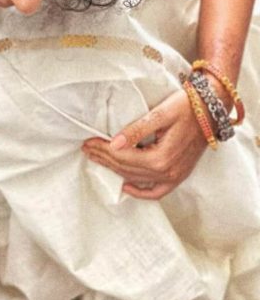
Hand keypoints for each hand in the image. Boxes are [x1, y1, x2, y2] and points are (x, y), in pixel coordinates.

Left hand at [81, 89, 207, 199]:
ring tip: (99, 159)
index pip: (122, 157)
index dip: (103, 150)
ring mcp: (174, 176)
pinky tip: (126, 187)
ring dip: (115, 170)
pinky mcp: (178, 176)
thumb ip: (137, 130)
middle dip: (104, 158)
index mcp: (161, 157)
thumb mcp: (161, 113)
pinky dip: (140, 192)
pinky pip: (156, 192)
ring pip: (136, 179)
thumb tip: (114, 144)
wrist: (212, 109)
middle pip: (126, 169)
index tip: (88, 142)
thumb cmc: (188, 107)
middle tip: (88, 149)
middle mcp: (167, 172)